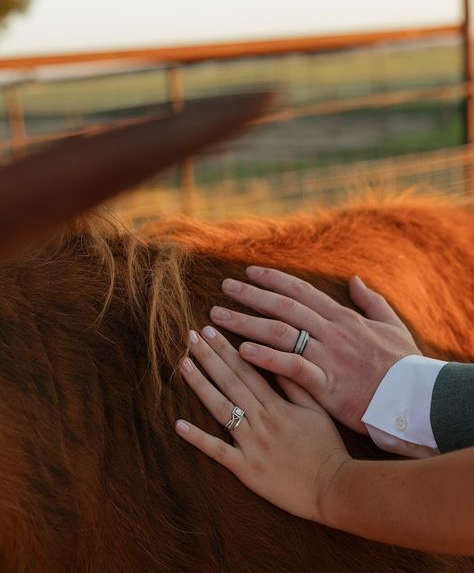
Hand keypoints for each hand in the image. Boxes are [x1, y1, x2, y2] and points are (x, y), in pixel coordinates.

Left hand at [175, 326, 349, 521]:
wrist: (333, 488)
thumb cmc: (327, 448)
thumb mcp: (317, 410)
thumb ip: (295, 385)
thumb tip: (275, 361)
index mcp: (278, 405)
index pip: (247, 369)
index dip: (226, 349)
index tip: (211, 331)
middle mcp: (261, 420)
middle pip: (230, 382)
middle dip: (209, 357)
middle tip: (190, 337)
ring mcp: (251, 444)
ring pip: (221, 409)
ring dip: (200, 385)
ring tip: (183, 364)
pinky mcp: (246, 468)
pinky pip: (218, 451)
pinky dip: (197, 438)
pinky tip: (179, 424)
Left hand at [209, 267, 420, 434]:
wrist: (414, 400)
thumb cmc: (402, 364)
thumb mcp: (390, 324)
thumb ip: (370, 300)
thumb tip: (355, 279)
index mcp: (342, 318)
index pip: (301, 291)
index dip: (273, 279)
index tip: (249, 272)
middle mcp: (330, 332)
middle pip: (283, 307)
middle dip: (251, 295)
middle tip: (224, 287)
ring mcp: (327, 357)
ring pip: (280, 333)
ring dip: (246, 322)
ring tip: (219, 316)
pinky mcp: (325, 384)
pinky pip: (290, 367)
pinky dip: (266, 358)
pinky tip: (242, 351)